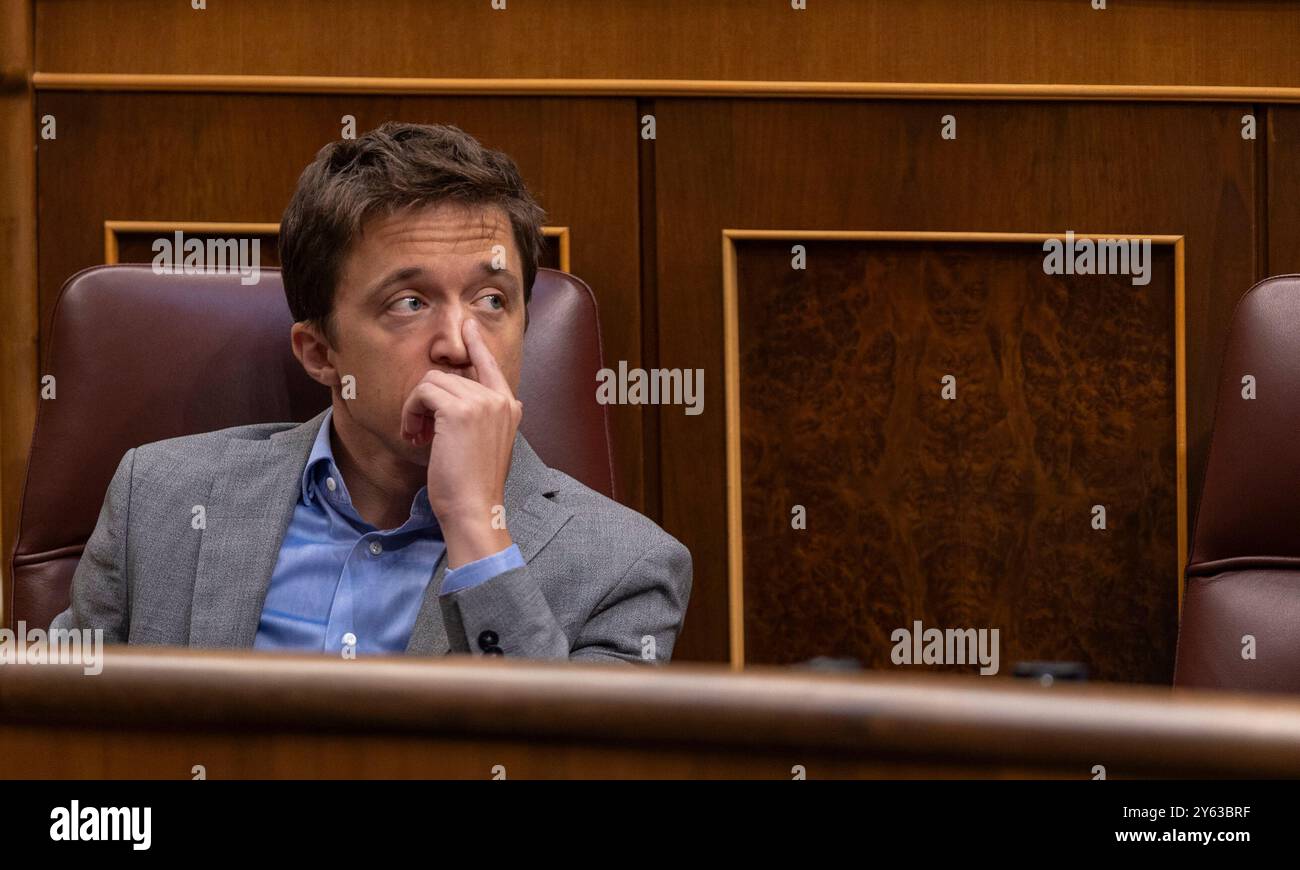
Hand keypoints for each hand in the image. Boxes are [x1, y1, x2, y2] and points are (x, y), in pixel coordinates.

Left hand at [399, 318, 522, 566]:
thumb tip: (454, 399)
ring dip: (416, 407)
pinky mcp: (459, 410)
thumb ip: (482, 418)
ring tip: (418, 436)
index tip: (467, 325)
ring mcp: (482, 402)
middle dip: (428, 401)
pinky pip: (423, 392)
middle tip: (421, 431)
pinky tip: (414, 435)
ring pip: (433, 381)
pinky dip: (411, 412)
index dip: (476, 344)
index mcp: (509, 407)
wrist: (475, 508)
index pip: (491, 365)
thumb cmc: (474, 485)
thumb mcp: (486, 446)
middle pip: (450, 375)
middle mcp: (500, 399)